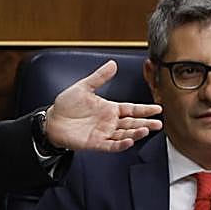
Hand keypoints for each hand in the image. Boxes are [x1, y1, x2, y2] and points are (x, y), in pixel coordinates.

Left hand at [45, 60, 162, 151]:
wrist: (52, 120)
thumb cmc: (66, 105)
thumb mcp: (84, 87)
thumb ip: (99, 77)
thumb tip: (112, 64)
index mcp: (109, 108)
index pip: (131, 109)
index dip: (144, 109)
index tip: (158, 109)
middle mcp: (109, 122)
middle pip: (132, 123)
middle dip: (146, 123)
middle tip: (158, 124)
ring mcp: (104, 133)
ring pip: (124, 134)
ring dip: (136, 133)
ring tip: (146, 130)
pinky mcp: (96, 143)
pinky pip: (111, 146)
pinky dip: (120, 145)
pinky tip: (129, 141)